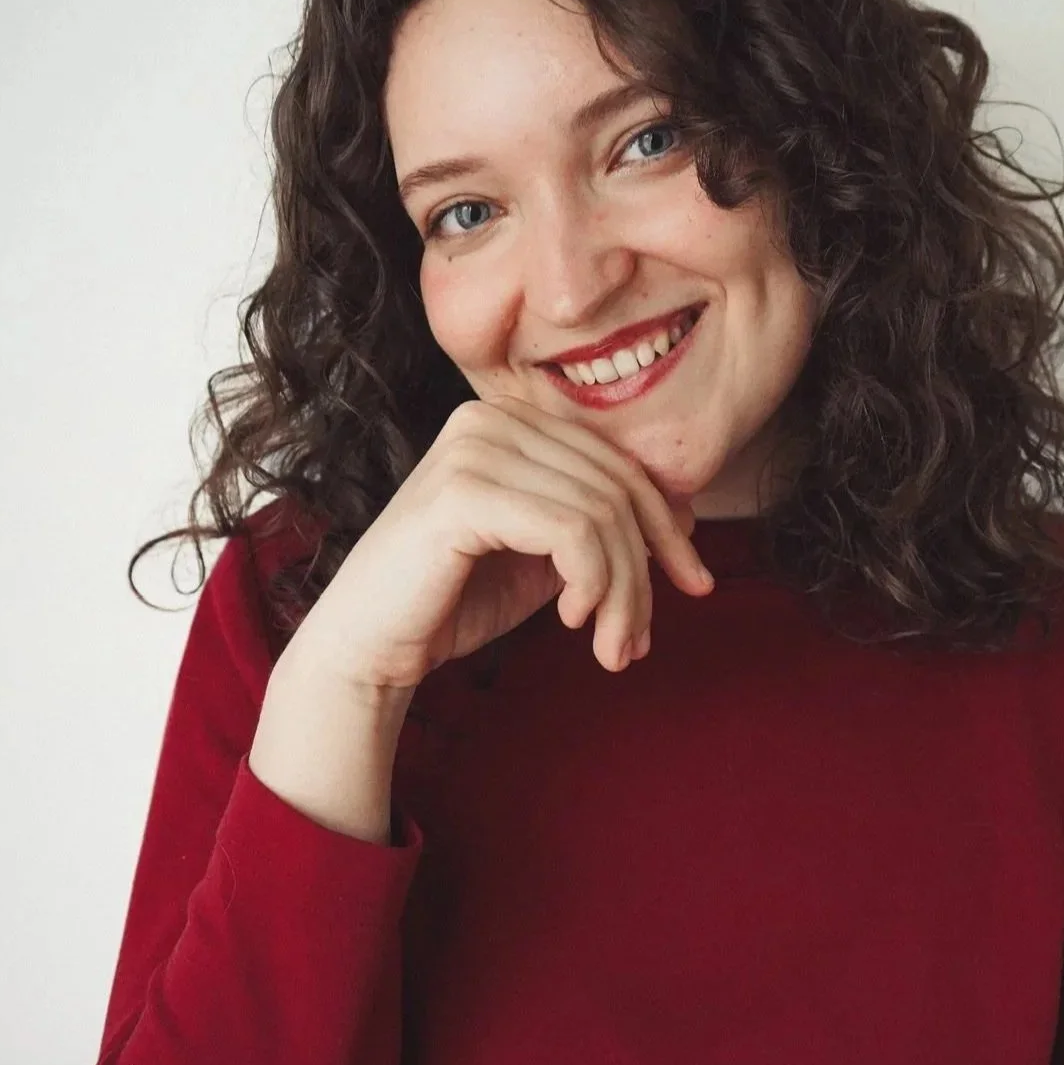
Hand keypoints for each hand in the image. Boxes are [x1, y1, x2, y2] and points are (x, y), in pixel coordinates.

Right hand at [287, 394, 714, 690]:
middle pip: (616, 488)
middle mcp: (491, 418)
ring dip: (623, 592)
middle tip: (638, 639)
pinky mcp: (464, 490)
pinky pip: (572, 530)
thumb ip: (601, 525)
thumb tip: (688, 513)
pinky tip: (573, 620)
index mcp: (512, 420)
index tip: (695, 584)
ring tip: (612, 646)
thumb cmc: (454, 599)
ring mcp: (474, 447)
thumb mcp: (547, 555)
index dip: (668, 525)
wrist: (369, 646)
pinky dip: (592, 582)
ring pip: (602, 513)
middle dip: (647, 571)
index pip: (618, 464)